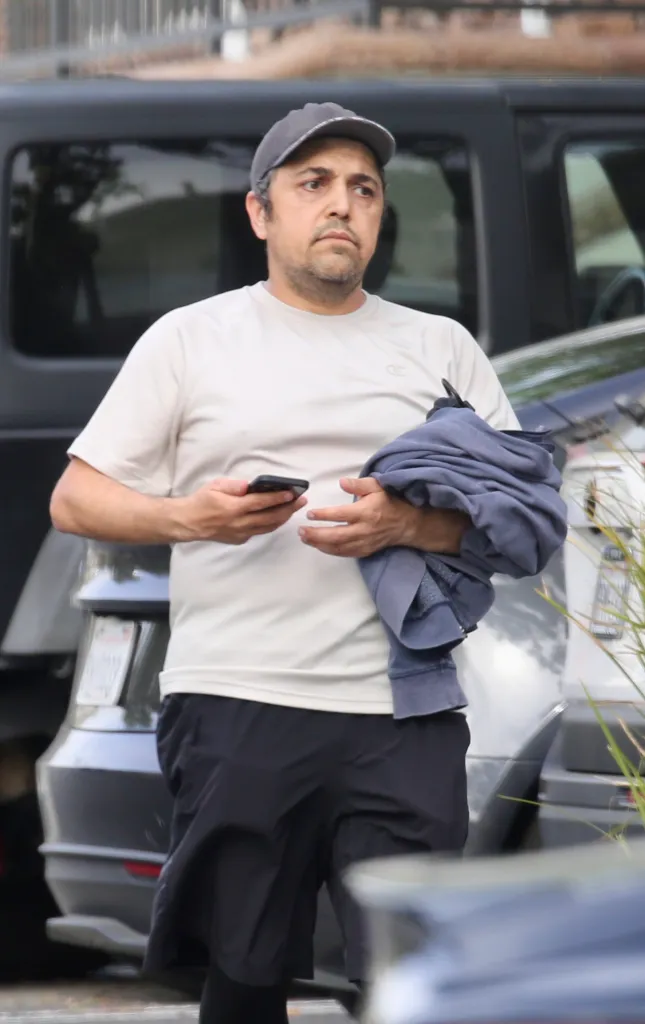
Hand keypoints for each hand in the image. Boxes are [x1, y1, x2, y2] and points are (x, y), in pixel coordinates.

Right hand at [174, 478, 306, 543]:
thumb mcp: (215, 486)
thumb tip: (248, 486)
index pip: (261, 503)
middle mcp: (240, 523)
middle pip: (270, 517)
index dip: (278, 498)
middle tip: (301, 500)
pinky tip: (279, 516)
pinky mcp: (240, 539)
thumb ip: (233, 486)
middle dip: (288, 508)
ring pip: (268, 526)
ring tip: (294, 508)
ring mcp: (241, 533)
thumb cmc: (201, 501)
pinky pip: (260, 531)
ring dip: (284, 517)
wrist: (189, 523)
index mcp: (233, 508)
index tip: (292, 493)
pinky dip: (272, 524)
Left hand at [299, 478, 470, 557]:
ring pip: (339, 547)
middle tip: (301, 531)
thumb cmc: (390, 501)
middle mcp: (364, 529)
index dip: (324, 515)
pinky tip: (320, 546)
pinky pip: (345, 553)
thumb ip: (358, 484)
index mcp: (366, 512)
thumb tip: (342, 482)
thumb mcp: (377, 486)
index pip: (341, 515)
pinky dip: (331, 551)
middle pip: (336, 535)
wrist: (407, 523)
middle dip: (316, 535)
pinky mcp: (365, 550)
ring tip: (305, 538)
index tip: (310, 514)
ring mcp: (365, 542)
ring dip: (320, 544)